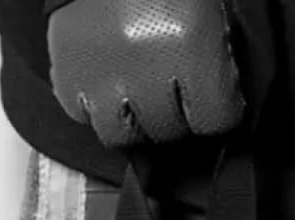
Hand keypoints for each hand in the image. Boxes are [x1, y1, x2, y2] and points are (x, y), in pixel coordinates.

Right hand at [47, 0, 245, 146]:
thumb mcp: (216, 5)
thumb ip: (227, 53)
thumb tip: (230, 104)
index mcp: (191, 42)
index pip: (214, 119)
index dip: (217, 107)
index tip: (213, 94)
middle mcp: (144, 62)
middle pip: (166, 130)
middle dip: (175, 113)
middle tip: (174, 85)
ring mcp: (98, 69)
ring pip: (118, 132)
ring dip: (132, 118)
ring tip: (138, 90)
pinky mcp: (64, 66)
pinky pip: (79, 111)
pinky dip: (93, 102)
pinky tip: (106, 76)